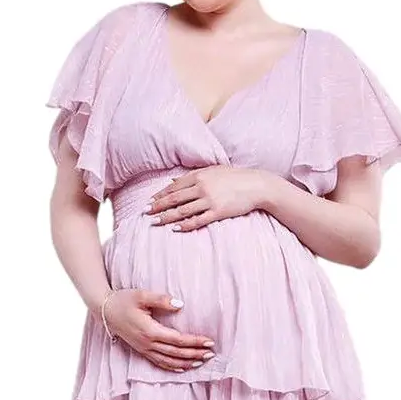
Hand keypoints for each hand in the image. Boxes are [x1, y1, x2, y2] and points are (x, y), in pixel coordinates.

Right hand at [103, 289, 216, 371]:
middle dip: (195, 354)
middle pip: (176, 353)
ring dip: (186, 363)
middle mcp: (147, 343)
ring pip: (168, 361)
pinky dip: (172, 367)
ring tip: (201, 362)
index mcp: (150, 330)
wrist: (105, 310)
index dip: (194, 342)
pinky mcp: (141, 350)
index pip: (178, 339)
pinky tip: (182, 368)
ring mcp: (144, 349)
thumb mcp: (141, 295)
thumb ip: (161, 299)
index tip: (209, 341)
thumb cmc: (123, 300)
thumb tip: (180, 305)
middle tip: (211, 354)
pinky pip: (159, 363)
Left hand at [147, 166, 270, 231]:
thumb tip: (173, 181)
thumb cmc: (235, 177)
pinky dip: (185, 225)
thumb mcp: (213, 170)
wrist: (256, 185)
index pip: (174, 187)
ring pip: (183, 210)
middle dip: (157, 206)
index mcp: (199, 175)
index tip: (148, 202)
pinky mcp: (218, 212)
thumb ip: (193, 176)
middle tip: (144, 213)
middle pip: (174, 199)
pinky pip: (198, 220)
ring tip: (155, 222)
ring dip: (166, 217)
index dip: (159, 195)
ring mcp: (210, 200)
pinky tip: (175, 228)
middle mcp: (202, 187)